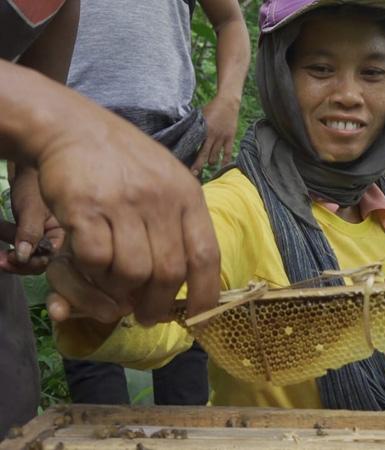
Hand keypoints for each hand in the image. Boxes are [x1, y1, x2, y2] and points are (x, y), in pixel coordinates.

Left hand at [0, 164, 63, 273]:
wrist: (25, 167)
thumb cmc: (34, 183)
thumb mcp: (31, 209)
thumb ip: (29, 233)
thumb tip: (24, 257)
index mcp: (67, 233)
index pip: (51, 257)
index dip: (33, 262)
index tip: (13, 259)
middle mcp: (57, 237)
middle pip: (40, 259)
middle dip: (19, 262)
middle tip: (2, 261)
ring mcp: (42, 234)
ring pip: (27, 253)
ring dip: (10, 253)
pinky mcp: (29, 231)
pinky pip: (19, 243)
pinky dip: (7, 240)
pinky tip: (0, 230)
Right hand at [31, 95, 220, 325]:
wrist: (73, 128)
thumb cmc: (126, 160)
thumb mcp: (169, 179)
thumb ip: (181, 221)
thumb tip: (191, 275)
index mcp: (188, 196)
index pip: (206, 256)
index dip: (205, 295)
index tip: (199, 320)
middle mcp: (161, 200)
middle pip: (169, 272)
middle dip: (158, 305)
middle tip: (147, 317)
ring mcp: (123, 204)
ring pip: (133, 272)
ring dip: (123, 291)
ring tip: (118, 291)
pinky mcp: (85, 208)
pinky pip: (96, 260)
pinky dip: (95, 273)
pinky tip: (94, 267)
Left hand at [191, 95, 239, 175]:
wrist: (228, 102)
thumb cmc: (211, 107)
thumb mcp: (199, 116)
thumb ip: (194, 126)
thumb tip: (184, 134)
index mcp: (203, 130)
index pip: (195, 147)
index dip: (191, 157)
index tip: (186, 166)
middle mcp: (212, 136)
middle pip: (204, 155)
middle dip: (199, 165)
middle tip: (194, 173)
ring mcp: (222, 137)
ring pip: (215, 155)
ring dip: (211, 162)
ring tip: (208, 165)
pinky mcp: (230, 137)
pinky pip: (228, 152)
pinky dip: (225, 159)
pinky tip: (222, 165)